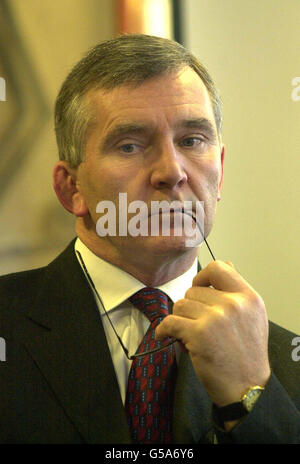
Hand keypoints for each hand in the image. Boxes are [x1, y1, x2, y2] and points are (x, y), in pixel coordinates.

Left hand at [156, 260, 270, 406]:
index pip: (218, 267)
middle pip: (193, 291)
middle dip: (190, 308)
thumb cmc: (246, 354)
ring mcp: (216, 318)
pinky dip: (163, 330)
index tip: (198, 288)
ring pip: (180, 305)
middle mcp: (234, 304)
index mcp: (248, 297)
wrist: (247, 388)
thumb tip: (225, 264)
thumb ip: (237, 291)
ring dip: (180, 320)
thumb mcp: (253, 316)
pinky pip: (169, 322)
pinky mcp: (199, 334)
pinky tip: (166, 336)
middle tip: (197, 325)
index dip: (203, 276)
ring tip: (190, 334)